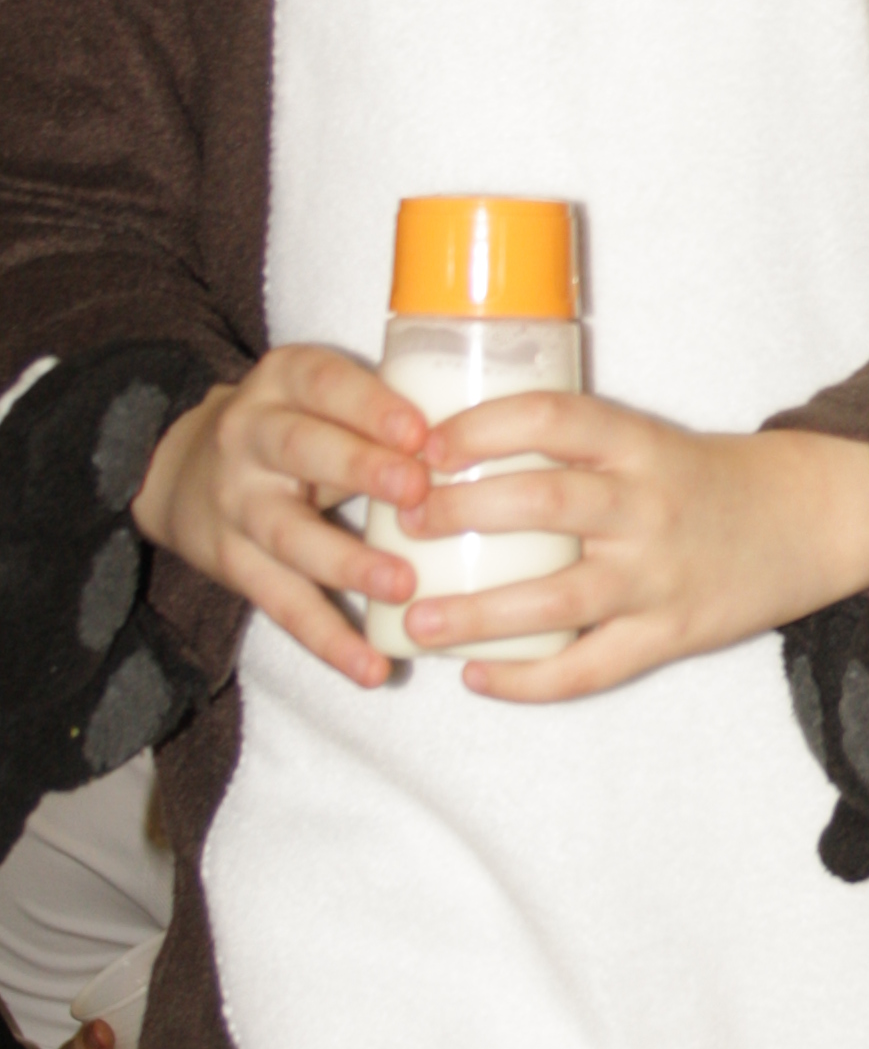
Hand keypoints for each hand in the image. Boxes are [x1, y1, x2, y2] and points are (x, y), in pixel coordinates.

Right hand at [132, 349, 431, 688]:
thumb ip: (390, 414)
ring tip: (402, 585)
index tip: (419, 431)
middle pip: (299, 449)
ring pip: (290, 534)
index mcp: (285, 382)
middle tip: (418, 491)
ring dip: (347, 562)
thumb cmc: (300, 428)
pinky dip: (329, 639)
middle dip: (359, 468)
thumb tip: (505, 441)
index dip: (369, 406)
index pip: (323, 383)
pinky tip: (372, 666)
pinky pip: (282, 604)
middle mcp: (250, 436)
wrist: (185, 472)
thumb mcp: (327, 400)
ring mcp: (237, 503)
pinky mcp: (233, 564)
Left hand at [393, 397, 868, 701]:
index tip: (429, 444)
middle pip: (542, 503)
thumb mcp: (650, 441)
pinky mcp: (671, 633)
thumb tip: (458, 457)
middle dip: (461, 512)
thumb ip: (575, 451)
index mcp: (639, 445)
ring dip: (475, 613)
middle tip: (404, 521)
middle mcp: (647, 506)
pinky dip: (527, 681)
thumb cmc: (711, 480)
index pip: (553, 418)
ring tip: (417, 619)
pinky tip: (477, 678)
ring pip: (554, 599)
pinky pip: (589, 668)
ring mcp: (658, 576)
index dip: (484, 427)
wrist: (811, 520)